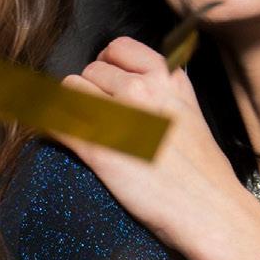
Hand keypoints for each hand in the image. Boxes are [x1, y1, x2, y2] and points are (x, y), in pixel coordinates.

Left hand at [57, 39, 244, 252]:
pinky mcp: (98, 149)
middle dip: (91, 91)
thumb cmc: (204, 174)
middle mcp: (142, 91)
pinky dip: (50, 126)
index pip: (118, 48)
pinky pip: (56, 122)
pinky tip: (55, 136)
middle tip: (100, 119)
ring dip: (70, 107)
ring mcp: (119, 118)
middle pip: (91, 71)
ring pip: (70, 89)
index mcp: (167, 79)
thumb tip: (135, 90)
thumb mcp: (191, 115)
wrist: (209, 211)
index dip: (108, 65)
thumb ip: (165, 94)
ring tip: (84, 130)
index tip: (108, 84)